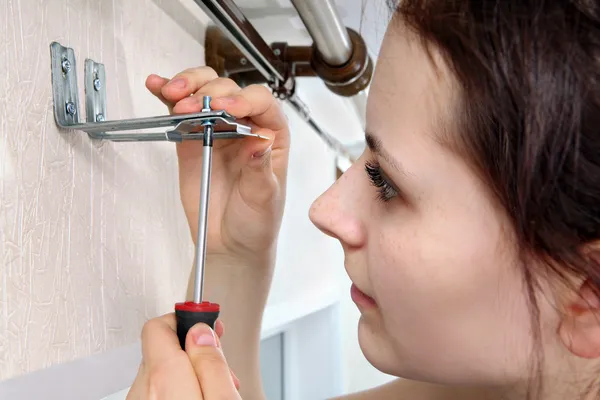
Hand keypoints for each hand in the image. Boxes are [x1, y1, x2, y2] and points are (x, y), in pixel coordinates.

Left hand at [126, 315, 240, 399]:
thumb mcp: (223, 398)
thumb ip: (212, 363)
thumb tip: (202, 332)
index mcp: (163, 378)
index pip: (158, 325)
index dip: (186, 318)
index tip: (207, 322)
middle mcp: (142, 390)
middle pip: (162, 348)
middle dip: (193, 349)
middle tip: (218, 363)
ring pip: (160, 371)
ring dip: (187, 372)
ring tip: (211, 388)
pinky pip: (156, 390)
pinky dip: (177, 389)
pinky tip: (197, 398)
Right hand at [145, 68, 289, 265]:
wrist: (229, 243)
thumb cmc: (256, 221)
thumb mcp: (264, 198)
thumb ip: (261, 168)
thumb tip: (262, 139)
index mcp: (271, 135)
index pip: (261, 102)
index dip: (243, 99)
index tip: (225, 108)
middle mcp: (245, 126)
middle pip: (228, 90)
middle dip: (208, 92)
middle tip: (192, 107)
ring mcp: (217, 129)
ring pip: (204, 90)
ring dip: (187, 85)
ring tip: (171, 94)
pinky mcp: (192, 139)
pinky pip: (179, 110)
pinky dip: (166, 95)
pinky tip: (156, 86)